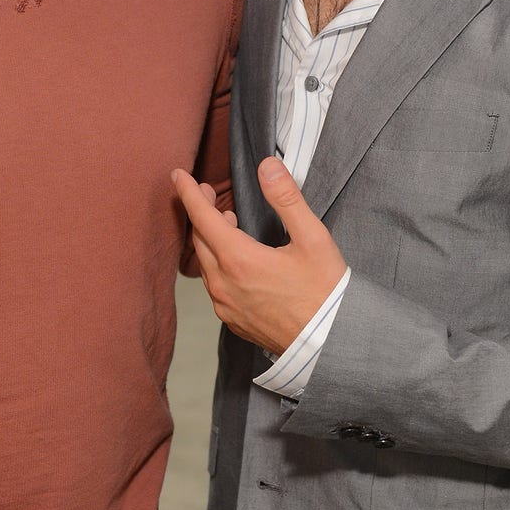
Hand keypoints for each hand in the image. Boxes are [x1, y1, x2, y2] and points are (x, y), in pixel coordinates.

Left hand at [171, 157, 346, 355]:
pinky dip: (217, 264)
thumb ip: (287, 199)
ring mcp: (226, 306)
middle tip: (210, 193)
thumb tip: (267, 167)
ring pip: (205, 264)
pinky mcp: (234, 321)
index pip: (201, 217)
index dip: (188, 193)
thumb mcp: (312, 238)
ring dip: (209, 239)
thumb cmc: (326, 291)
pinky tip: (234, 260)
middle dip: (201, 212)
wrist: (331, 343)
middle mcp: (224, 284)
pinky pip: (214, 286)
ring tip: (225, 222)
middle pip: (199, 240)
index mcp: (239, 260)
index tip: (177, 175)